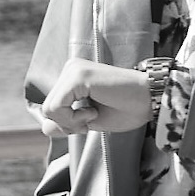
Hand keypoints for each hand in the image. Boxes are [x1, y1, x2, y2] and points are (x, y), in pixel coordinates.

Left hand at [36, 57, 153, 138]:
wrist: (150, 100)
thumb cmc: (126, 109)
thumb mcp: (90, 121)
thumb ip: (66, 122)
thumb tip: (45, 127)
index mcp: (73, 77)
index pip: (51, 107)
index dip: (65, 123)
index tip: (87, 123)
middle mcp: (70, 69)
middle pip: (47, 109)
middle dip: (69, 124)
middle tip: (92, 118)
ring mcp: (73, 70)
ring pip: (50, 109)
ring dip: (72, 121)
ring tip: (94, 113)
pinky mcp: (77, 76)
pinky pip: (57, 107)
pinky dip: (73, 118)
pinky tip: (93, 110)